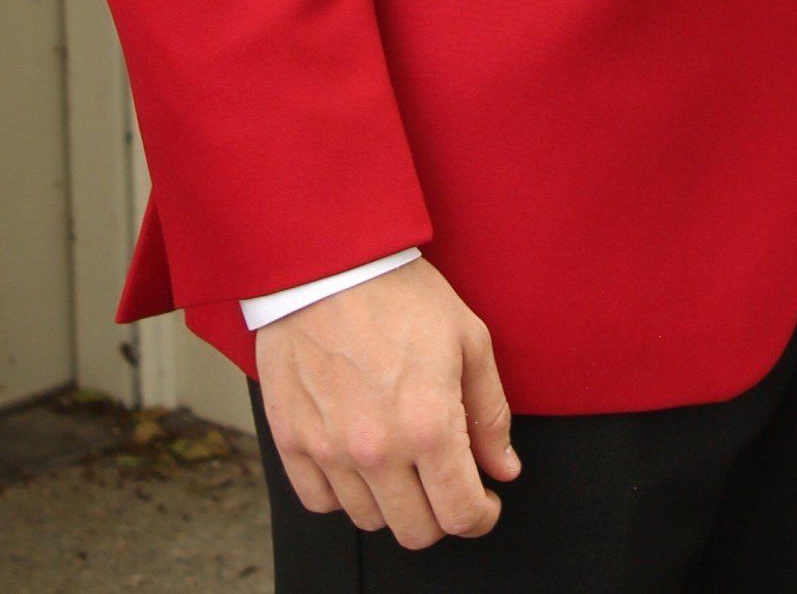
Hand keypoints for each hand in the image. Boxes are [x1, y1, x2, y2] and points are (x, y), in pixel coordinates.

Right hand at [254, 257, 518, 548]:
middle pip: (416, 531)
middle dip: (442, 514)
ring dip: (394, 502)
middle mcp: (377, 450)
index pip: (461, 514)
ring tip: (403, 461)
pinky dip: (345, 493)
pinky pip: (321, 502)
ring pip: (369, 521)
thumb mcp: (469, 339)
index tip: (485, 502)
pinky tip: (361, 460)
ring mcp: (329, 451)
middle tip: (447, 481)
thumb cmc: (401, 292)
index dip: (481, 517)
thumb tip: (504, 467)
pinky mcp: (292, 443)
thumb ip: (490, 413)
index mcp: (429, 425)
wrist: (328, 264)